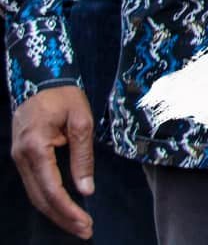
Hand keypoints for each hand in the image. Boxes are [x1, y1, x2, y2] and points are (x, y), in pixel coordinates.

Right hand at [12, 84, 93, 238]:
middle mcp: (21, 158)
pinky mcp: (23, 159)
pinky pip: (35, 186)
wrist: (41, 81)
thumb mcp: (81, 122)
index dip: (68, 210)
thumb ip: (82, 157)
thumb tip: (85, 189)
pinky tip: (65, 209)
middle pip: (40, 198)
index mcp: (35, 147)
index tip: (86, 222)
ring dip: (56, 213)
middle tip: (85, 231)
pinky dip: (49, 200)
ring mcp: (19, 159)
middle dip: (63, 218)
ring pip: (35, 195)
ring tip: (78, 226)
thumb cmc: (64, 98)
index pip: (51, 189)